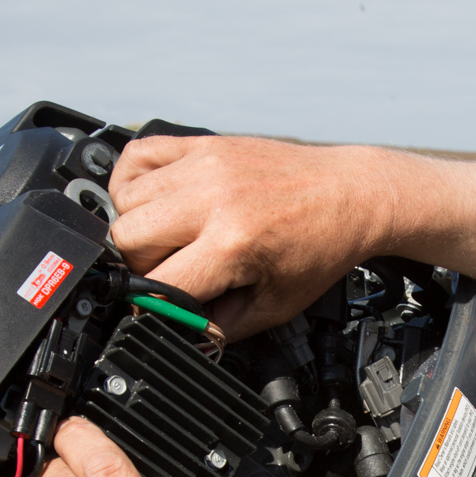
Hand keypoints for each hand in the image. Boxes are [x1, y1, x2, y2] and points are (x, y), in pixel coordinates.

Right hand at [108, 135, 404, 340]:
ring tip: (169, 238)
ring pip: (125, 200)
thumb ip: (221, 327)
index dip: (151, 306)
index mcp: (232, 243)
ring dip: (136, 225)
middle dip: (140, 265)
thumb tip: (177, 332)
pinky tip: (155, 200)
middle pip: (126, 239)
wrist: (351, 193)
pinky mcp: (203, 144)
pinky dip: (132, 182)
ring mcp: (204, 166)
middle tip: (171, 271)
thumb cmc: (321, 246)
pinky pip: (136, 157)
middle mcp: (212, 199)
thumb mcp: (276, 306)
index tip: (161, 308)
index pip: (155, 284)